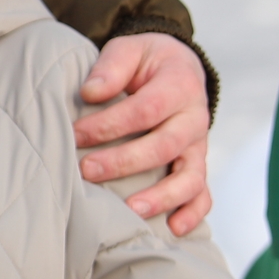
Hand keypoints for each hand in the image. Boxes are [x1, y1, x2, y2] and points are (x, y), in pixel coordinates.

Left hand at [74, 33, 213, 235]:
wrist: (179, 68)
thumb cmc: (146, 62)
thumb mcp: (130, 50)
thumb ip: (112, 66)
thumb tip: (91, 92)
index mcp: (179, 85)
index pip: (145, 109)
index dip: (110, 124)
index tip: (75, 134)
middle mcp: (194, 118)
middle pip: (164, 146)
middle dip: (124, 162)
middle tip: (87, 170)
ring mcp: (199, 146)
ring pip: (189, 177)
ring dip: (161, 196)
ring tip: (131, 209)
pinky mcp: (197, 165)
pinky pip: (202, 193)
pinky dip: (193, 213)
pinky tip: (173, 229)